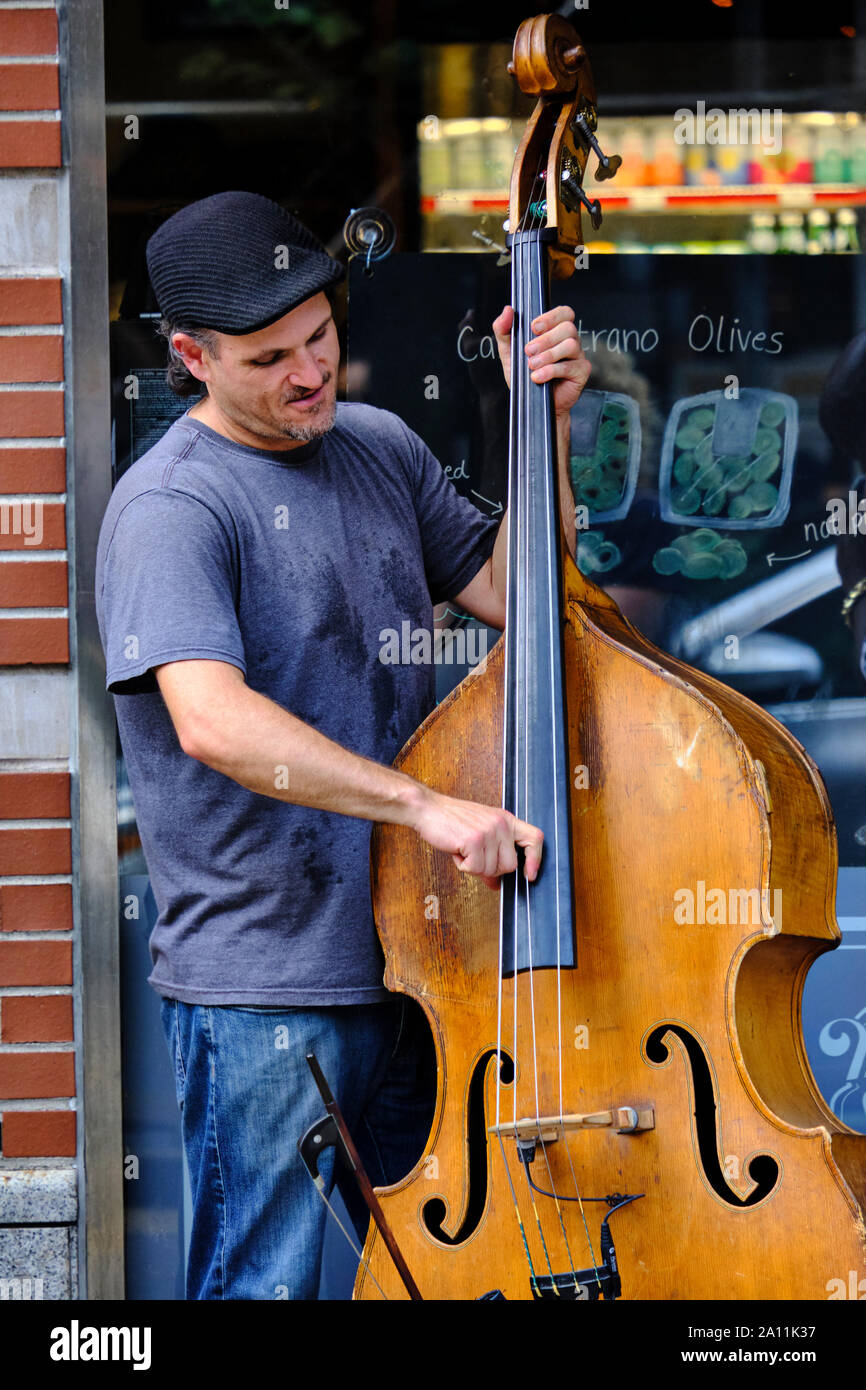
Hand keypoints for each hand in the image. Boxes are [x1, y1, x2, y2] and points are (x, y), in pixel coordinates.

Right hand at [410, 788, 542, 890]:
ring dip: (474, 866)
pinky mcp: (474, 840)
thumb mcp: (478, 836)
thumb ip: (492, 857)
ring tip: (463, 849)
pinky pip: (475, 868)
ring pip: (491, 870)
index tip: (530, 875)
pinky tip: (457, 850)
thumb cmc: (451, 821)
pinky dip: (463, 866)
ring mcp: (489, 831)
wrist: (428, 809)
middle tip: (474, 856)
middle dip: (491, 869)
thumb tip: (496, 885)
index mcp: (506, 820)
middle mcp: (501, 824)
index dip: (535, 859)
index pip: (535, 838)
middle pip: (510, 865)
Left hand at [492, 304, 590, 418]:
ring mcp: (577, 356)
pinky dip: (551, 371)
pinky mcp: (581, 372)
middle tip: (529, 351)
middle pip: (567, 328)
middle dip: (546, 338)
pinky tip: (538, 377)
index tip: (534, 328)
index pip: (564, 313)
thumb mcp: (509, 352)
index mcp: (555, 332)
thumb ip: (504, 331)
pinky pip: (570, 366)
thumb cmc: (525, 377)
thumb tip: (508, 310)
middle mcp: (569, 341)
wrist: (532, 405)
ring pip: (570, 345)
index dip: (551, 317)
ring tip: (532, 365)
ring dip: (548, 355)